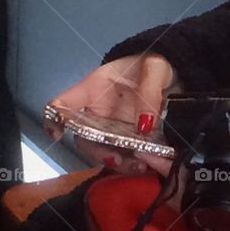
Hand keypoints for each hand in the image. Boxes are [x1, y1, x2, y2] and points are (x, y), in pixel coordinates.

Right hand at [48, 53, 182, 174]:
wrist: (175, 71)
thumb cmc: (155, 64)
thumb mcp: (155, 68)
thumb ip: (149, 91)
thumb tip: (144, 125)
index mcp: (95, 89)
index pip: (63, 103)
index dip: (54, 119)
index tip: (58, 135)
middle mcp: (99, 112)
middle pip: (84, 138)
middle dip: (98, 153)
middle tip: (117, 159)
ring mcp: (114, 128)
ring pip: (104, 152)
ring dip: (118, 163)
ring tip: (138, 166)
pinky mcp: (130, 139)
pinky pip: (125, 156)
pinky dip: (133, 164)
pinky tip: (147, 165)